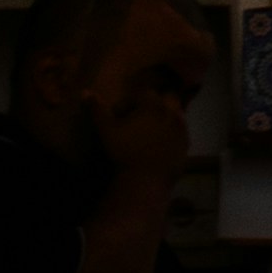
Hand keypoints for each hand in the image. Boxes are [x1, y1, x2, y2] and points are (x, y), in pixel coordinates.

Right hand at [94, 83, 196, 214]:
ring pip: (176, 114)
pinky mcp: (186, 144)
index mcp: (153, 106)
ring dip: (165, 117)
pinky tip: (159, 144)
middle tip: (139, 118)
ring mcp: (182, 129)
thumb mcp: (107, 130)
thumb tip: (85, 92)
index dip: (130, 102)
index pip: (144, 93)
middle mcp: (172, 113)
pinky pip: (181, 132)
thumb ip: (97, 110)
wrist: (146, 180)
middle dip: (154, 104)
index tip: (120, 115)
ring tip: (150, 131)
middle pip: (166, 98)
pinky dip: (172, 133)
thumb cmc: (124, 152)